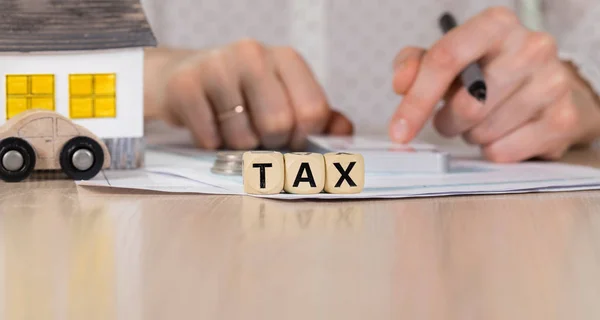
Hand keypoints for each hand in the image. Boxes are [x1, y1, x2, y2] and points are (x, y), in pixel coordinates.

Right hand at [144, 39, 352, 149]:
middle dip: (270, 143)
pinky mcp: (185, 85)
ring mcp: (217, 66)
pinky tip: (208, 124)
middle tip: (258, 135)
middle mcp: (253, 54)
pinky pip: (210, 139)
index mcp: (286, 59)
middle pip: (279, 125)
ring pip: (243, 138)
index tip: (289, 137)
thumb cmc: (243, 95)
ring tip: (229, 125)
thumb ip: (319, 117)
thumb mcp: (285, 99)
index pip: (313, 112)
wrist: (184, 78)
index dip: (303, 137)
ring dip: (238, 146)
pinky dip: (211, 144)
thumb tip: (345, 130)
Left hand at [390, 7, 599, 161]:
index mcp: (496, 24)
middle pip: (466, 104)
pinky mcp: (562, 119)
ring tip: (482, 121)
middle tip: (452, 119)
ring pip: (483, 132)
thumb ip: (416, 64)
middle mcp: (531, 47)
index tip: (398, 131)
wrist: (546, 88)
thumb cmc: (487, 71)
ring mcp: (552, 82)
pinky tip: (502, 133)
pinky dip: (491, 151)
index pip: (445, 59)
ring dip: (470, 135)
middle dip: (447, 122)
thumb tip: (401, 84)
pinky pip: (503, 152)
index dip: (416, 100)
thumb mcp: (449, 58)